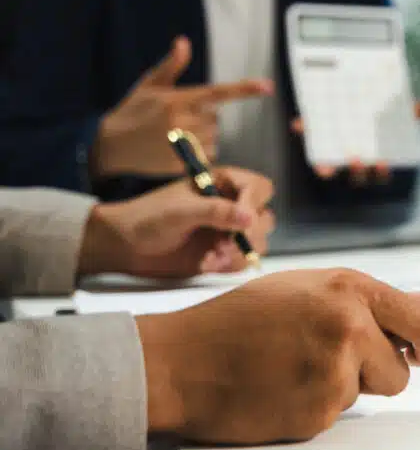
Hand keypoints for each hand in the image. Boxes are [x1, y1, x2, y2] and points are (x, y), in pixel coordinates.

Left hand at [79, 167, 275, 278]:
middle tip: (225, 243)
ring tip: (212, 256)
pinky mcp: (222, 253)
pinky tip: (205, 263)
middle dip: (248, 234)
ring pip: (258, 243)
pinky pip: (241, 262)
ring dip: (237, 253)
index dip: (254, 204)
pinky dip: (227, 266)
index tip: (242, 221)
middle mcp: (230, 206)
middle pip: (265, 217)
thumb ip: (216, 212)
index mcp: (222, 183)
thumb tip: (250, 218)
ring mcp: (227, 231)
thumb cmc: (147, 218)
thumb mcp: (180, 211)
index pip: (259, 188)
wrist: (125, 247)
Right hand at [94, 36, 274, 177]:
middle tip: (177, 120)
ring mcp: (183, 146)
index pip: (217, 93)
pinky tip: (177, 149)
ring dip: (203, 136)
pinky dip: (199, 153)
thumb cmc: (132, 111)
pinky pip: (207, 156)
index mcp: (177, 100)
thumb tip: (184, 42)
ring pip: (214, 138)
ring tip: (176, 135)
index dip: (244, 89)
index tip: (267, 86)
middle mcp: (182, 122)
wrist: (111, 145)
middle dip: (203, 118)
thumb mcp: (149, 85)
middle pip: (215, 119)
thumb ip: (171, 66)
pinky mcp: (183, 165)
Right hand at [135, 269, 419, 443]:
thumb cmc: (238, 321)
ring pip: (368, 393)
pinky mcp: (317, 413)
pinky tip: (281, 389)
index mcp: (348, 290)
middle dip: (384, 372)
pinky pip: (336, 415)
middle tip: (346, 365)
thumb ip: (365, 298)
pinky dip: (315, 407)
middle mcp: (348, 327)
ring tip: (296, 368)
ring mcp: (334, 372)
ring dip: (344, 388)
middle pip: (403, 369)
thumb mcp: (304, 288)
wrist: (181, 362)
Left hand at [291, 101, 419, 182]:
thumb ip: (412, 110)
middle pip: (356, 175)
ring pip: (330, 167)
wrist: (352, 90)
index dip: (381, 171)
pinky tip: (297, 124)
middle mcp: (354, 155)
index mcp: (374, 153)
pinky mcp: (317, 136)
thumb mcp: (396, 107)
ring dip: (327, 168)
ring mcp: (334, 149)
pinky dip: (303, 129)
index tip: (382, 161)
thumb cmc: (376, 108)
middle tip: (357, 159)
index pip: (380, 172)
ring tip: (326, 167)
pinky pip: (307, 135)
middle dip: (357, 171)